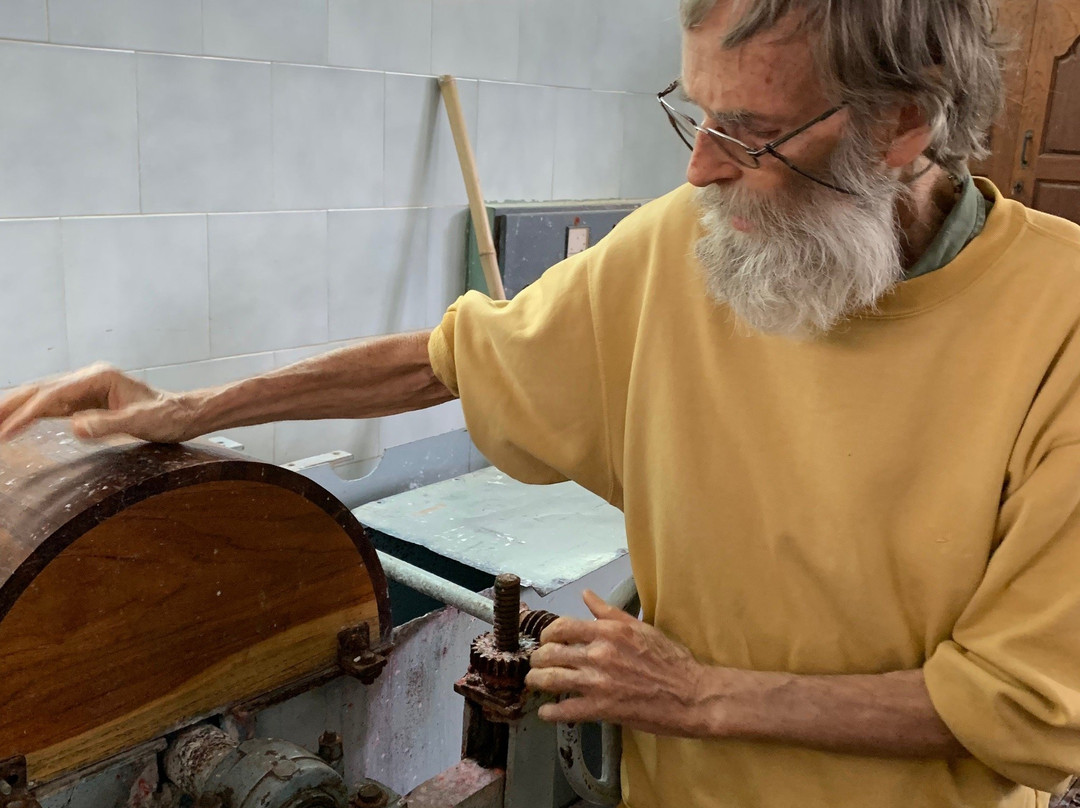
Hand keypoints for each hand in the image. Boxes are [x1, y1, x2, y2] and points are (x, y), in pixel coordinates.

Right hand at [0, 363, 197, 442]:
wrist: (183, 414)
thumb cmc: (167, 416)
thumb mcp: (141, 422)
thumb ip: (108, 424)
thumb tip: (75, 427)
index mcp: (99, 378)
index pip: (53, 396)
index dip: (26, 414)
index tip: (6, 432)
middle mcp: (89, 378)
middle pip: (39, 390)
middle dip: (9, 405)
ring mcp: (87, 388)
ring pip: (42, 396)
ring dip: (15, 407)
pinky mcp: (88, 400)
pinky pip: (52, 406)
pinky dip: (31, 413)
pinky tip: (15, 421)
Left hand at [525, 590, 711, 736]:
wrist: (692, 694)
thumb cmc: (670, 660)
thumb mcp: (640, 627)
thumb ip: (609, 612)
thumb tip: (586, 595)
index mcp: (608, 631)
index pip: (561, 627)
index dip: (547, 634)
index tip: (547, 640)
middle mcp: (599, 654)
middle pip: (550, 653)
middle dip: (537, 659)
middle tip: (537, 663)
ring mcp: (599, 682)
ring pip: (551, 680)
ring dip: (537, 682)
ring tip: (535, 683)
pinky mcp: (603, 709)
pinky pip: (566, 710)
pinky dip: (551, 712)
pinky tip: (547, 712)